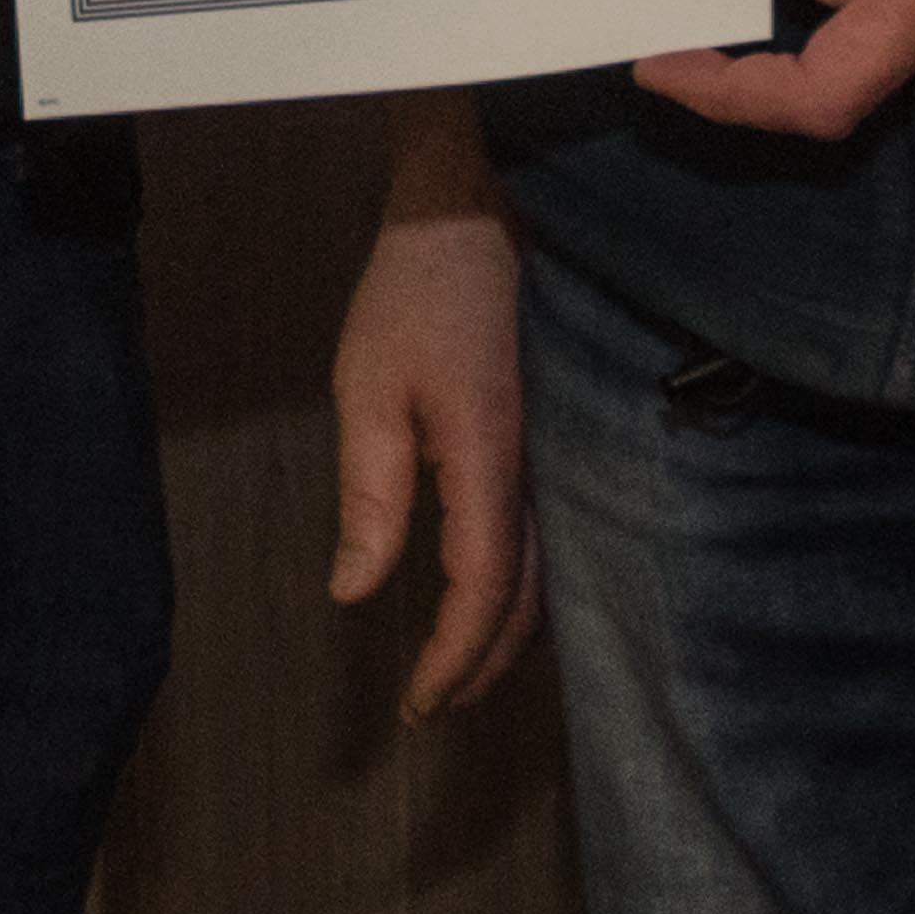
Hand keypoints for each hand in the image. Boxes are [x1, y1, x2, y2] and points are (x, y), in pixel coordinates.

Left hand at [328, 201, 541, 715]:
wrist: (483, 207)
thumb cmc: (419, 290)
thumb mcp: (368, 387)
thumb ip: (369, 495)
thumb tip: (355, 591)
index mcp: (490, 461)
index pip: (483, 593)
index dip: (453, 660)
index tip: (416, 706)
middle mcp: (541, 470)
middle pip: (529, 601)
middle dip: (482, 666)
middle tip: (433, 705)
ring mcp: (559, 453)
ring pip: (550, 574)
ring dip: (509, 633)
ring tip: (459, 667)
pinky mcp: (556, 437)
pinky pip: (553, 536)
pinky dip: (526, 587)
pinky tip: (497, 595)